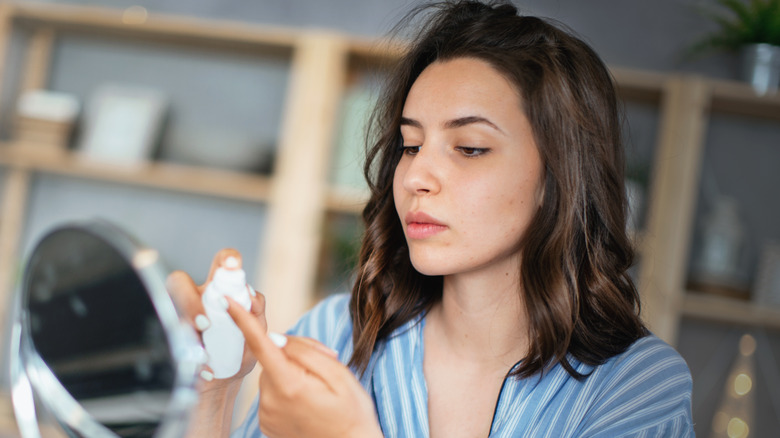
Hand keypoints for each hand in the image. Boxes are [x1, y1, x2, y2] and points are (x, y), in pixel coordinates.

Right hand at [166, 249, 266, 392]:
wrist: (223, 383)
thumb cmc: (239, 352)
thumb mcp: (255, 333)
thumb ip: (256, 314)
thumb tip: (251, 299)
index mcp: (220, 290)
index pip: (222, 263)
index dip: (226, 259)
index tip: (232, 264)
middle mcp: (195, 298)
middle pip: (179, 282)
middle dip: (189, 300)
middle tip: (204, 324)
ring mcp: (178, 317)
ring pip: (167, 311)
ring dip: (181, 330)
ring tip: (202, 352)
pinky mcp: (168, 339)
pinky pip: (166, 339)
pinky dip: (187, 357)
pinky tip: (203, 371)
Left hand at [226, 298, 382, 437]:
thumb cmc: (351, 412)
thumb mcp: (339, 374)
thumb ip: (305, 352)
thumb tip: (277, 339)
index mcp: (289, 386)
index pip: (261, 346)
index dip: (243, 321)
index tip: (227, 302)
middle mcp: (271, 401)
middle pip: (273, 357)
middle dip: (294, 352)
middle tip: (327, 361)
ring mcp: (267, 415)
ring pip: (273, 373)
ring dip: (291, 371)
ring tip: (319, 386)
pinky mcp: (267, 423)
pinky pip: (272, 391)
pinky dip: (286, 387)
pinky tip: (307, 398)